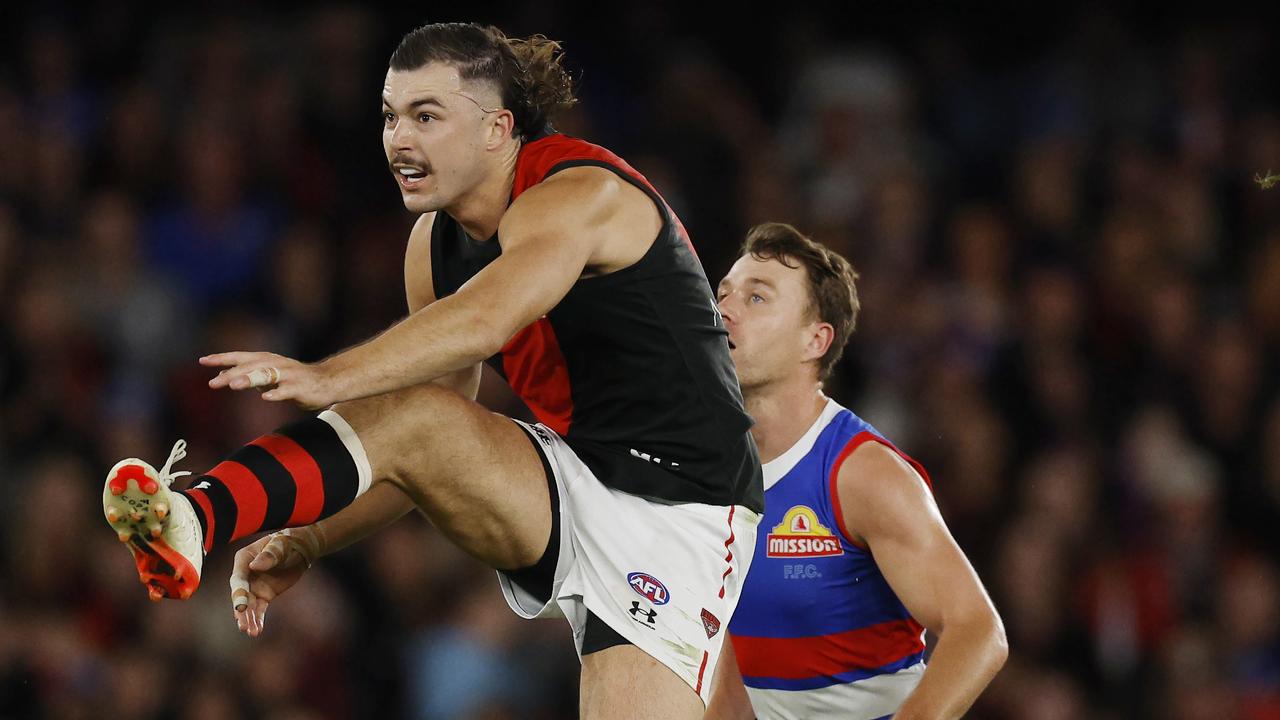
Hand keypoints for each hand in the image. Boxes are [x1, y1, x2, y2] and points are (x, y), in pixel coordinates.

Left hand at [201, 351, 337, 409]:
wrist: (329, 381)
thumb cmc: (297, 380)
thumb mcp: (270, 376)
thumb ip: (249, 376)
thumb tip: (224, 375)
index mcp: (268, 360)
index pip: (241, 357)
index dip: (223, 358)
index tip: (203, 361)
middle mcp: (277, 364)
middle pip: (251, 366)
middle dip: (232, 373)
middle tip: (213, 382)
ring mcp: (289, 375)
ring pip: (267, 375)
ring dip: (250, 379)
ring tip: (234, 385)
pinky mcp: (301, 387)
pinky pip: (288, 390)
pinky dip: (277, 393)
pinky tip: (266, 398)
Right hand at [230, 526, 324, 637]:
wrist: (301, 549)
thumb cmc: (288, 542)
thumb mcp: (280, 545)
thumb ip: (269, 555)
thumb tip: (255, 566)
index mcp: (244, 559)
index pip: (238, 579)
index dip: (238, 594)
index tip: (241, 608)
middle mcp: (245, 574)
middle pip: (240, 596)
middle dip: (242, 612)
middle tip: (243, 626)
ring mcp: (253, 586)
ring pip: (249, 606)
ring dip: (249, 619)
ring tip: (252, 632)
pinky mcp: (264, 595)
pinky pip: (260, 609)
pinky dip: (258, 619)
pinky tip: (257, 631)